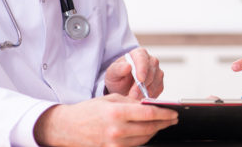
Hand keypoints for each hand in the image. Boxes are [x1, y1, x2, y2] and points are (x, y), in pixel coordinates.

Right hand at [34, 94, 177, 146]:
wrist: (68, 127)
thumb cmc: (88, 111)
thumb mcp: (110, 99)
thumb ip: (132, 102)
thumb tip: (150, 104)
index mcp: (116, 113)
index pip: (148, 114)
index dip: (164, 114)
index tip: (173, 112)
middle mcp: (116, 130)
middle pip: (149, 128)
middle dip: (164, 123)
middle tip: (173, 119)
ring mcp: (114, 144)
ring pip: (144, 139)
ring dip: (155, 132)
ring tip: (162, 124)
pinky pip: (134, 146)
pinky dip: (143, 139)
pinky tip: (148, 133)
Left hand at [105, 47, 163, 98]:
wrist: (122, 86)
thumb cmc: (117, 77)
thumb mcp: (112, 73)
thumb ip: (118, 69)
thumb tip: (128, 66)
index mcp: (139, 54)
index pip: (142, 59)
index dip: (142, 69)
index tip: (140, 79)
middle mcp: (151, 61)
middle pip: (151, 72)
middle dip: (142, 85)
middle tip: (132, 96)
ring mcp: (157, 72)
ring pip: (155, 82)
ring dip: (145, 92)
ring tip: (133, 99)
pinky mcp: (159, 84)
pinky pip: (157, 90)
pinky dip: (149, 96)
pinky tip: (139, 99)